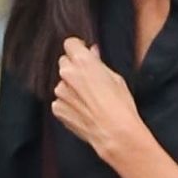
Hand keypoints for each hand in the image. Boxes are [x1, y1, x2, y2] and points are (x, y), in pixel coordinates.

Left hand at [53, 37, 141, 160]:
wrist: (115, 133)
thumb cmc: (120, 106)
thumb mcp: (115, 77)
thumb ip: (98, 63)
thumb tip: (92, 54)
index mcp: (82, 61)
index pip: (70, 44)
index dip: (78, 48)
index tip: (83, 54)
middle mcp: (67, 74)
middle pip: (64, 63)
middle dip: (74, 68)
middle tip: (89, 80)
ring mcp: (60, 92)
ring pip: (62, 84)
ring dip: (71, 88)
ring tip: (89, 101)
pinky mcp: (57, 109)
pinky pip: (60, 101)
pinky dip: (69, 105)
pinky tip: (83, 111)